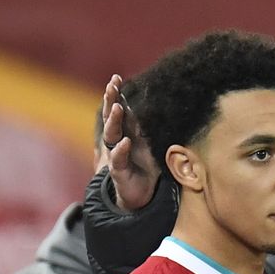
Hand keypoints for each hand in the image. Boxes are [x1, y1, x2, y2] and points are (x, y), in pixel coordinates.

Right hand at [101, 74, 158, 209]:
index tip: (116, 78)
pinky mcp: (118, 171)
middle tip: (112, 85)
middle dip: (110, 100)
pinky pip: (118, 159)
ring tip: (117, 108)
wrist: (140, 195)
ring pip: (111, 135)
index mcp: (126, 131)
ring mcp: (116, 155)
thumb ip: (151, 127)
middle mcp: (118, 140)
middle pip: (111, 116)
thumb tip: (164, 105)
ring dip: (114, 121)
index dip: (116, 94)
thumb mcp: (151, 144)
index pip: (119, 109)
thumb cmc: (146, 166)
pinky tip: (124, 142)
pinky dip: (121, 150)